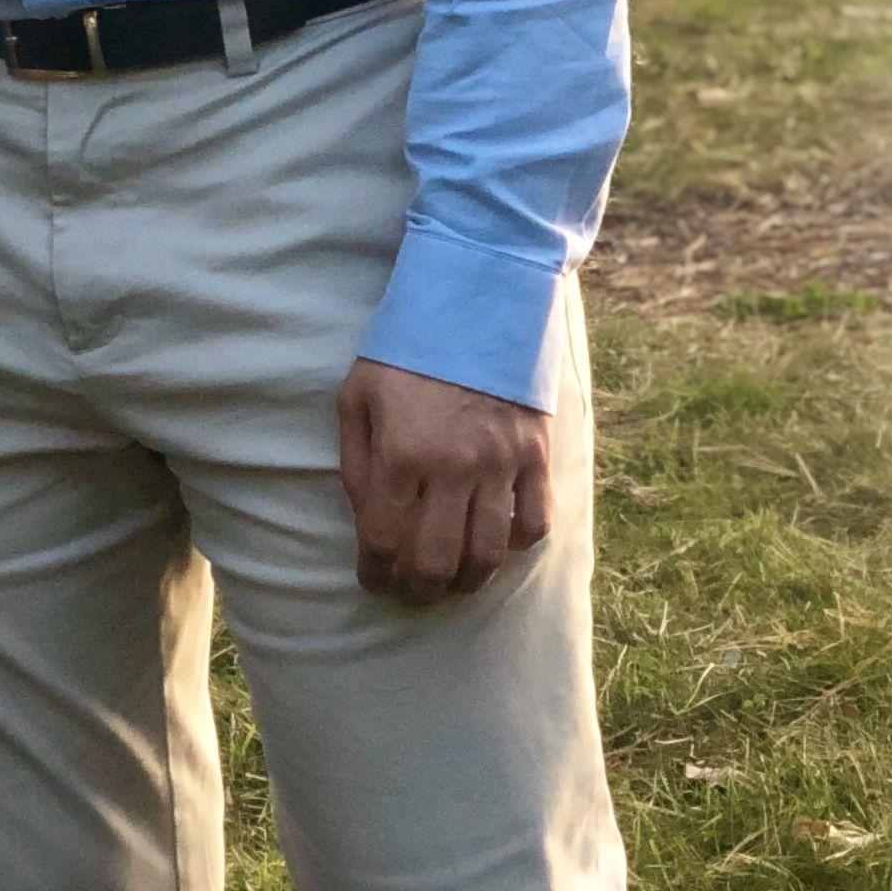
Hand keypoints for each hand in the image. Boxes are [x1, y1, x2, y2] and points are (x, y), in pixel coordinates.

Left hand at [336, 358, 552, 605]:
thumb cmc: (407, 347)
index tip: (373, 581)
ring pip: (486, 554)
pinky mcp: (535, 453)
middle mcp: (451, 466)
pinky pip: (534, 523)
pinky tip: (496, 544)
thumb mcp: (358, 394)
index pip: (383, 540)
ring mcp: (499, 463)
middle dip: (417, 590)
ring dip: (465, 581)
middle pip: (434, 561)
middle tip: (411, 593)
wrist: (476, 298)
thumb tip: (367, 519)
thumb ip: (356, 461)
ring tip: (452, 582)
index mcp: (400, 452)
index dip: (374, 573)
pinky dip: (515, 546)